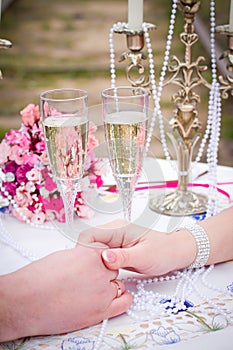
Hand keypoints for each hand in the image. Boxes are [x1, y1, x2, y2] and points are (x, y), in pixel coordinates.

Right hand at [0, 244, 131, 341]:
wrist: (28, 300)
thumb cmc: (39, 279)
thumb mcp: (64, 256)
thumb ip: (82, 257)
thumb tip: (87, 261)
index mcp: (90, 254)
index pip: (107, 255)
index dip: (101, 261)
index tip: (95, 266)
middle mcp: (100, 271)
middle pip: (112, 271)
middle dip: (103, 275)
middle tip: (88, 281)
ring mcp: (102, 291)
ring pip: (117, 286)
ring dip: (108, 288)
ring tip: (91, 293)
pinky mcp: (101, 311)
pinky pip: (123, 302)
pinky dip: (122, 300)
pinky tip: (113, 300)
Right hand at [79, 219, 195, 275]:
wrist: (175, 252)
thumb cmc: (164, 252)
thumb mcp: (144, 256)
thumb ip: (123, 257)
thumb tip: (104, 258)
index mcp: (118, 228)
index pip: (89, 235)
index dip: (84, 251)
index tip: (88, 267)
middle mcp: (113, 231)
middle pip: (88, 242)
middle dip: (87, 258)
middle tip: (96, 274)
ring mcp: (113, 240)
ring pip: (92, 250)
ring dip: (93, 263)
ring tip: (102, 275)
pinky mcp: (115, 249)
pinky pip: (100, 256)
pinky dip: (100, 265)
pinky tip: (107, 274)